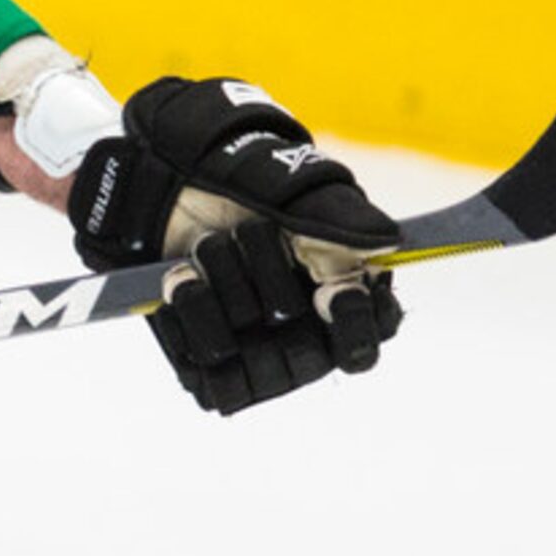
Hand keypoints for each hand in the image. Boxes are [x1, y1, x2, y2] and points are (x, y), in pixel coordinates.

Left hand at [68, 77, 402, 414]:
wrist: (167, 180)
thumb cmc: (243, 185)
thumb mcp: (296, 190)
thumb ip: (343, 219)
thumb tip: (388, 244)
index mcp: (343, 298)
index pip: (365, 344)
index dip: (351, 327)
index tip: (327, 294)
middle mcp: (305, 337)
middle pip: (304, 357)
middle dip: (267, 285)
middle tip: (247, 233)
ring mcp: (257, 355)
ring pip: (255, 365)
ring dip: (225, 292)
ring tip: (209, 246)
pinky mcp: (208, 362)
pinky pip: (209, 375)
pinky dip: (190, 318)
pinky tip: (180, 277)